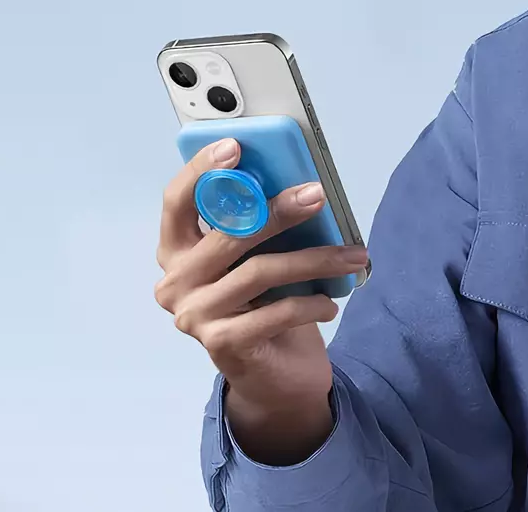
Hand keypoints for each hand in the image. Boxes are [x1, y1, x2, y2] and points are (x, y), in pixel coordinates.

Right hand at [155, 138, 367, 463]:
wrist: (274, 379)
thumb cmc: (265, 308)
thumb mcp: (257, 262)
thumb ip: (256, 229)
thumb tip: (293, 183)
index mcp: (176, 252)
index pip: (176, 203)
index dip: (201, 172)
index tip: (236, 147)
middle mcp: (175, 283)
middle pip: (226, 235)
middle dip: (277, 212)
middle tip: (317, 195)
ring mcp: (194, 316)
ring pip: (259, 272)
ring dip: (314, 260)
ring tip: (353, 255)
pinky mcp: (221, 345)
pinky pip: (275, 313)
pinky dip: (310, 304)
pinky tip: (331, 303)